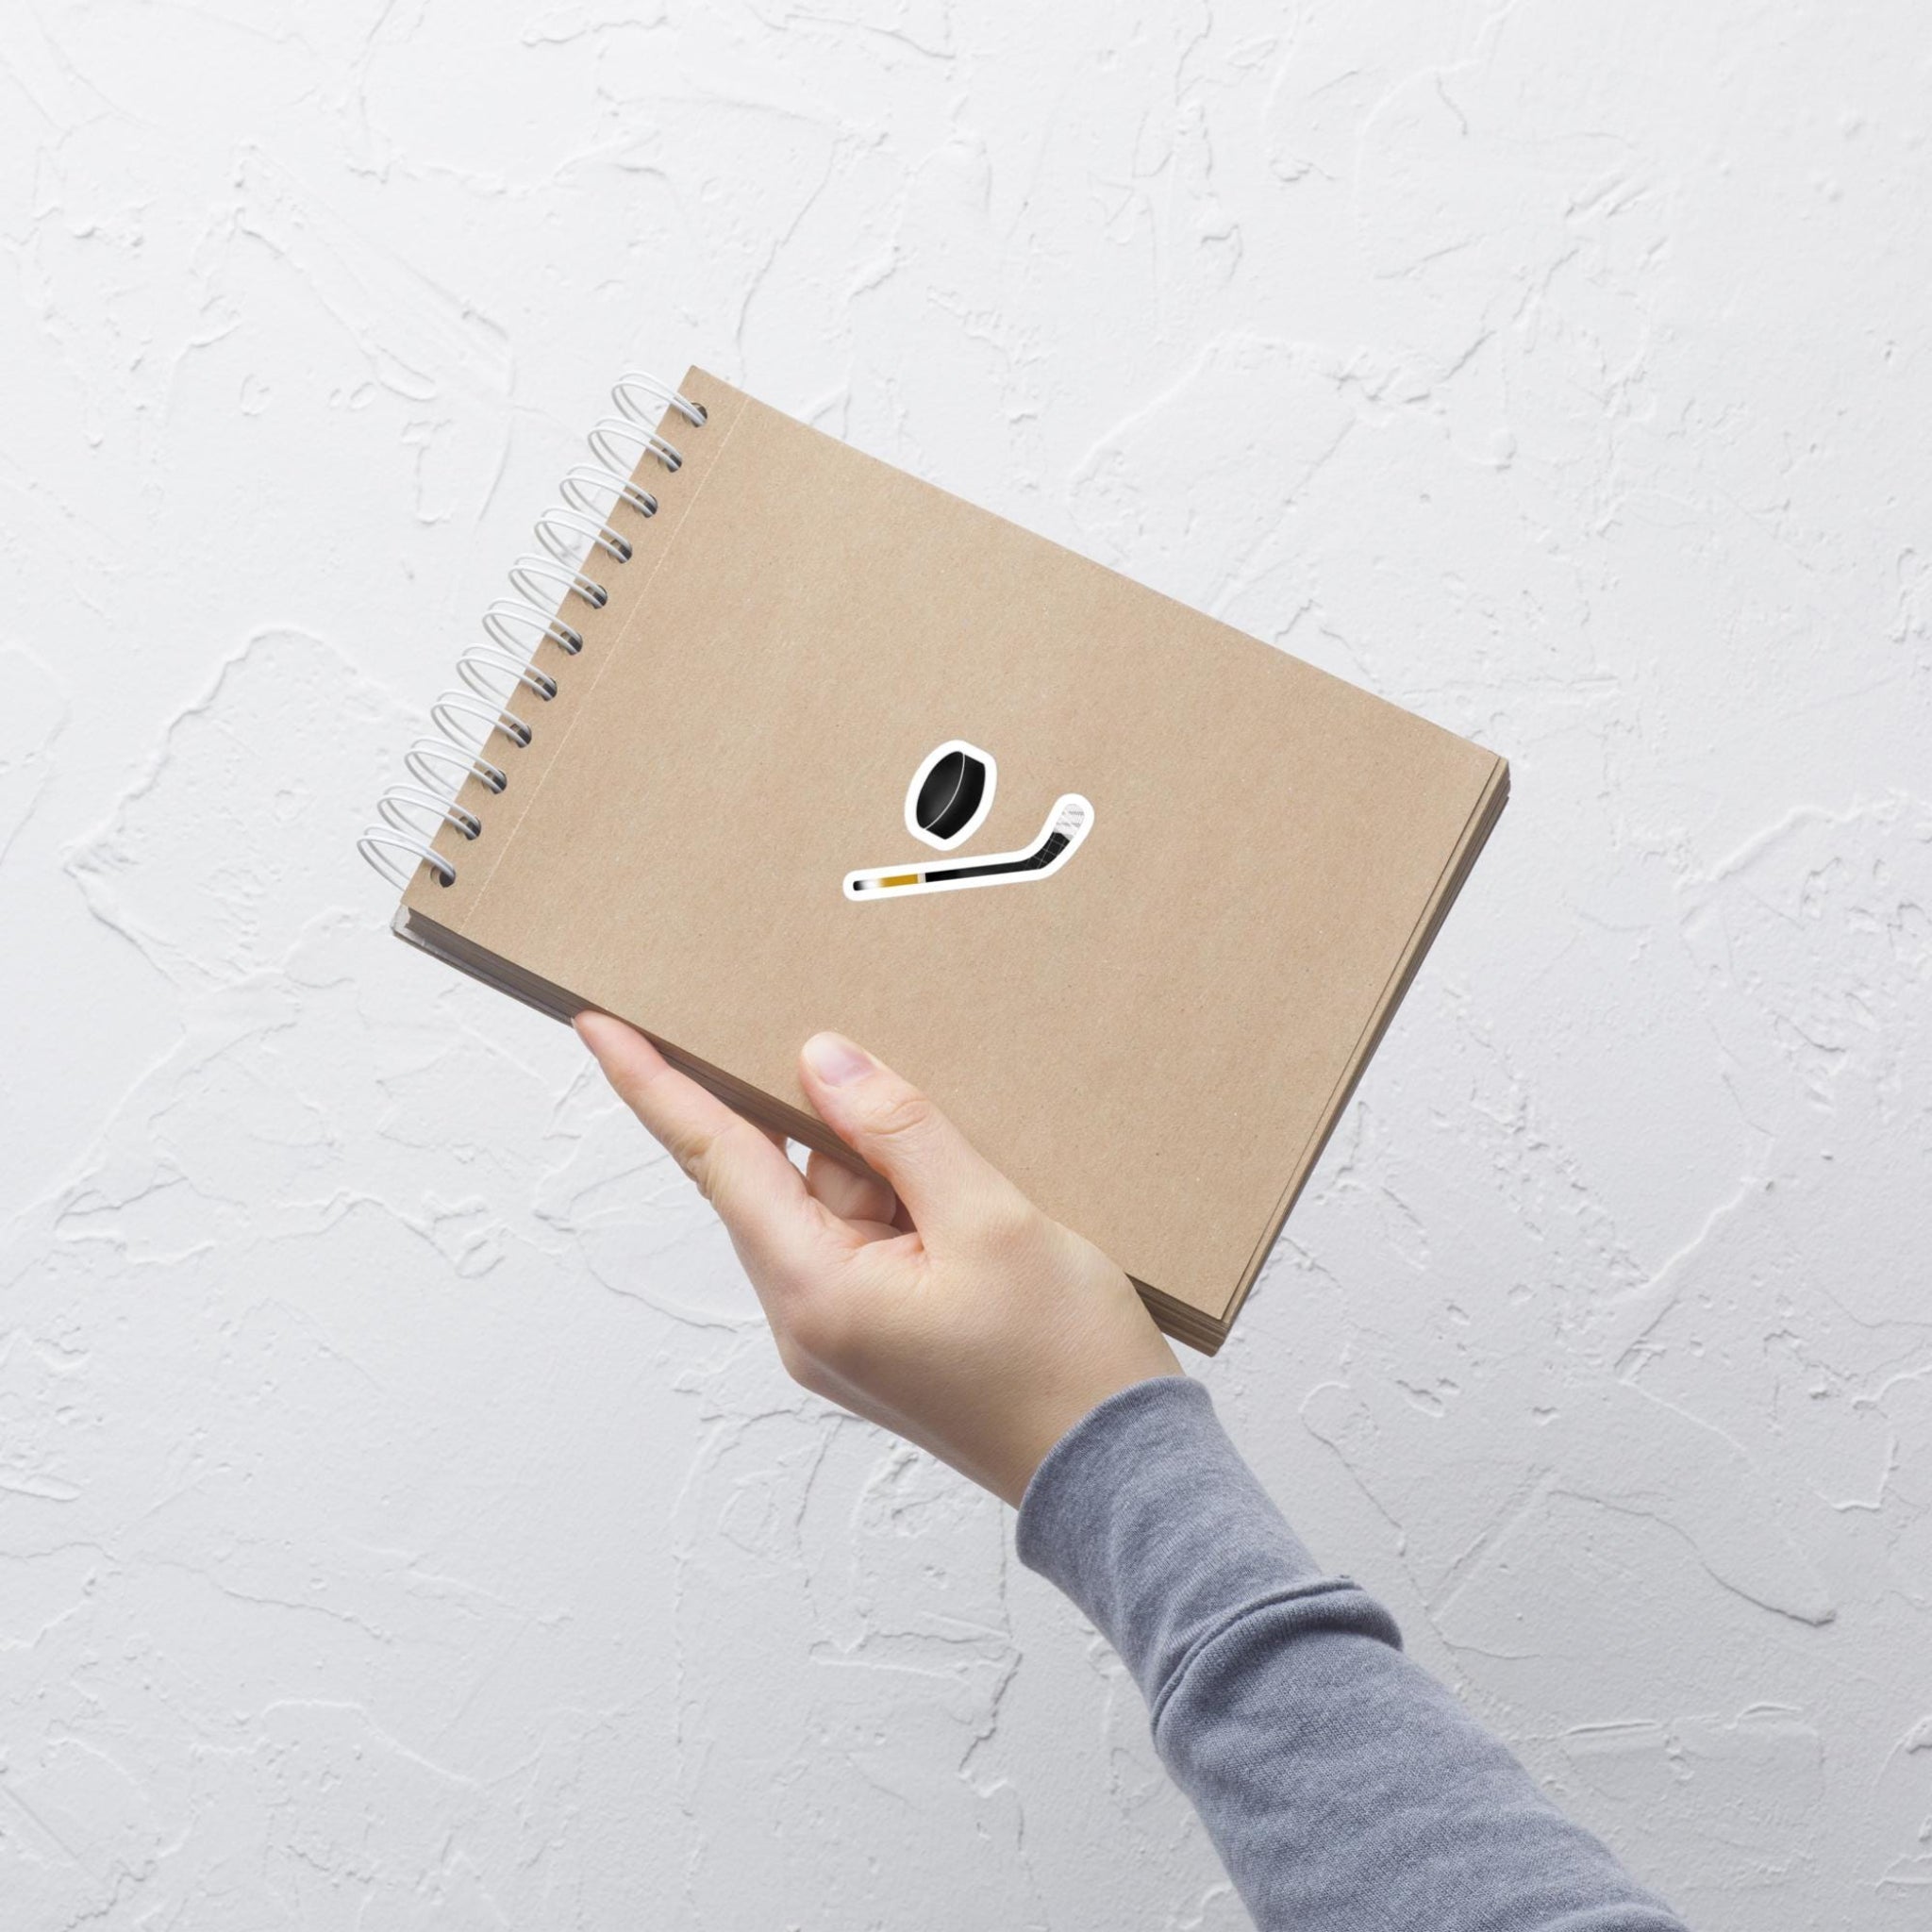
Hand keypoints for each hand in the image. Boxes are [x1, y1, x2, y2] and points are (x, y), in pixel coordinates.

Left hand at [575, 1015, 1183, 1505]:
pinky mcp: (883, 1339)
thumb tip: (820, 1062)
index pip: (717, 1160)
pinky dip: (904, 1200)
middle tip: (857, 1051)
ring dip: (885, 1163)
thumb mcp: (991, 1221)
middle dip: (822, 1115)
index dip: (655, 1086)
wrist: (1121, 1480)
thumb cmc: (1065, 1364)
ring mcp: (843, 1335)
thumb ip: (899, 1132)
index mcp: (815, 1292)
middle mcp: (808, 1319)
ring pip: (835, 1205)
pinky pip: (868, 1239)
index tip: (599, 1025)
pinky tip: (967, 1190)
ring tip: (972, 1165)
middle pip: (781, 1177)